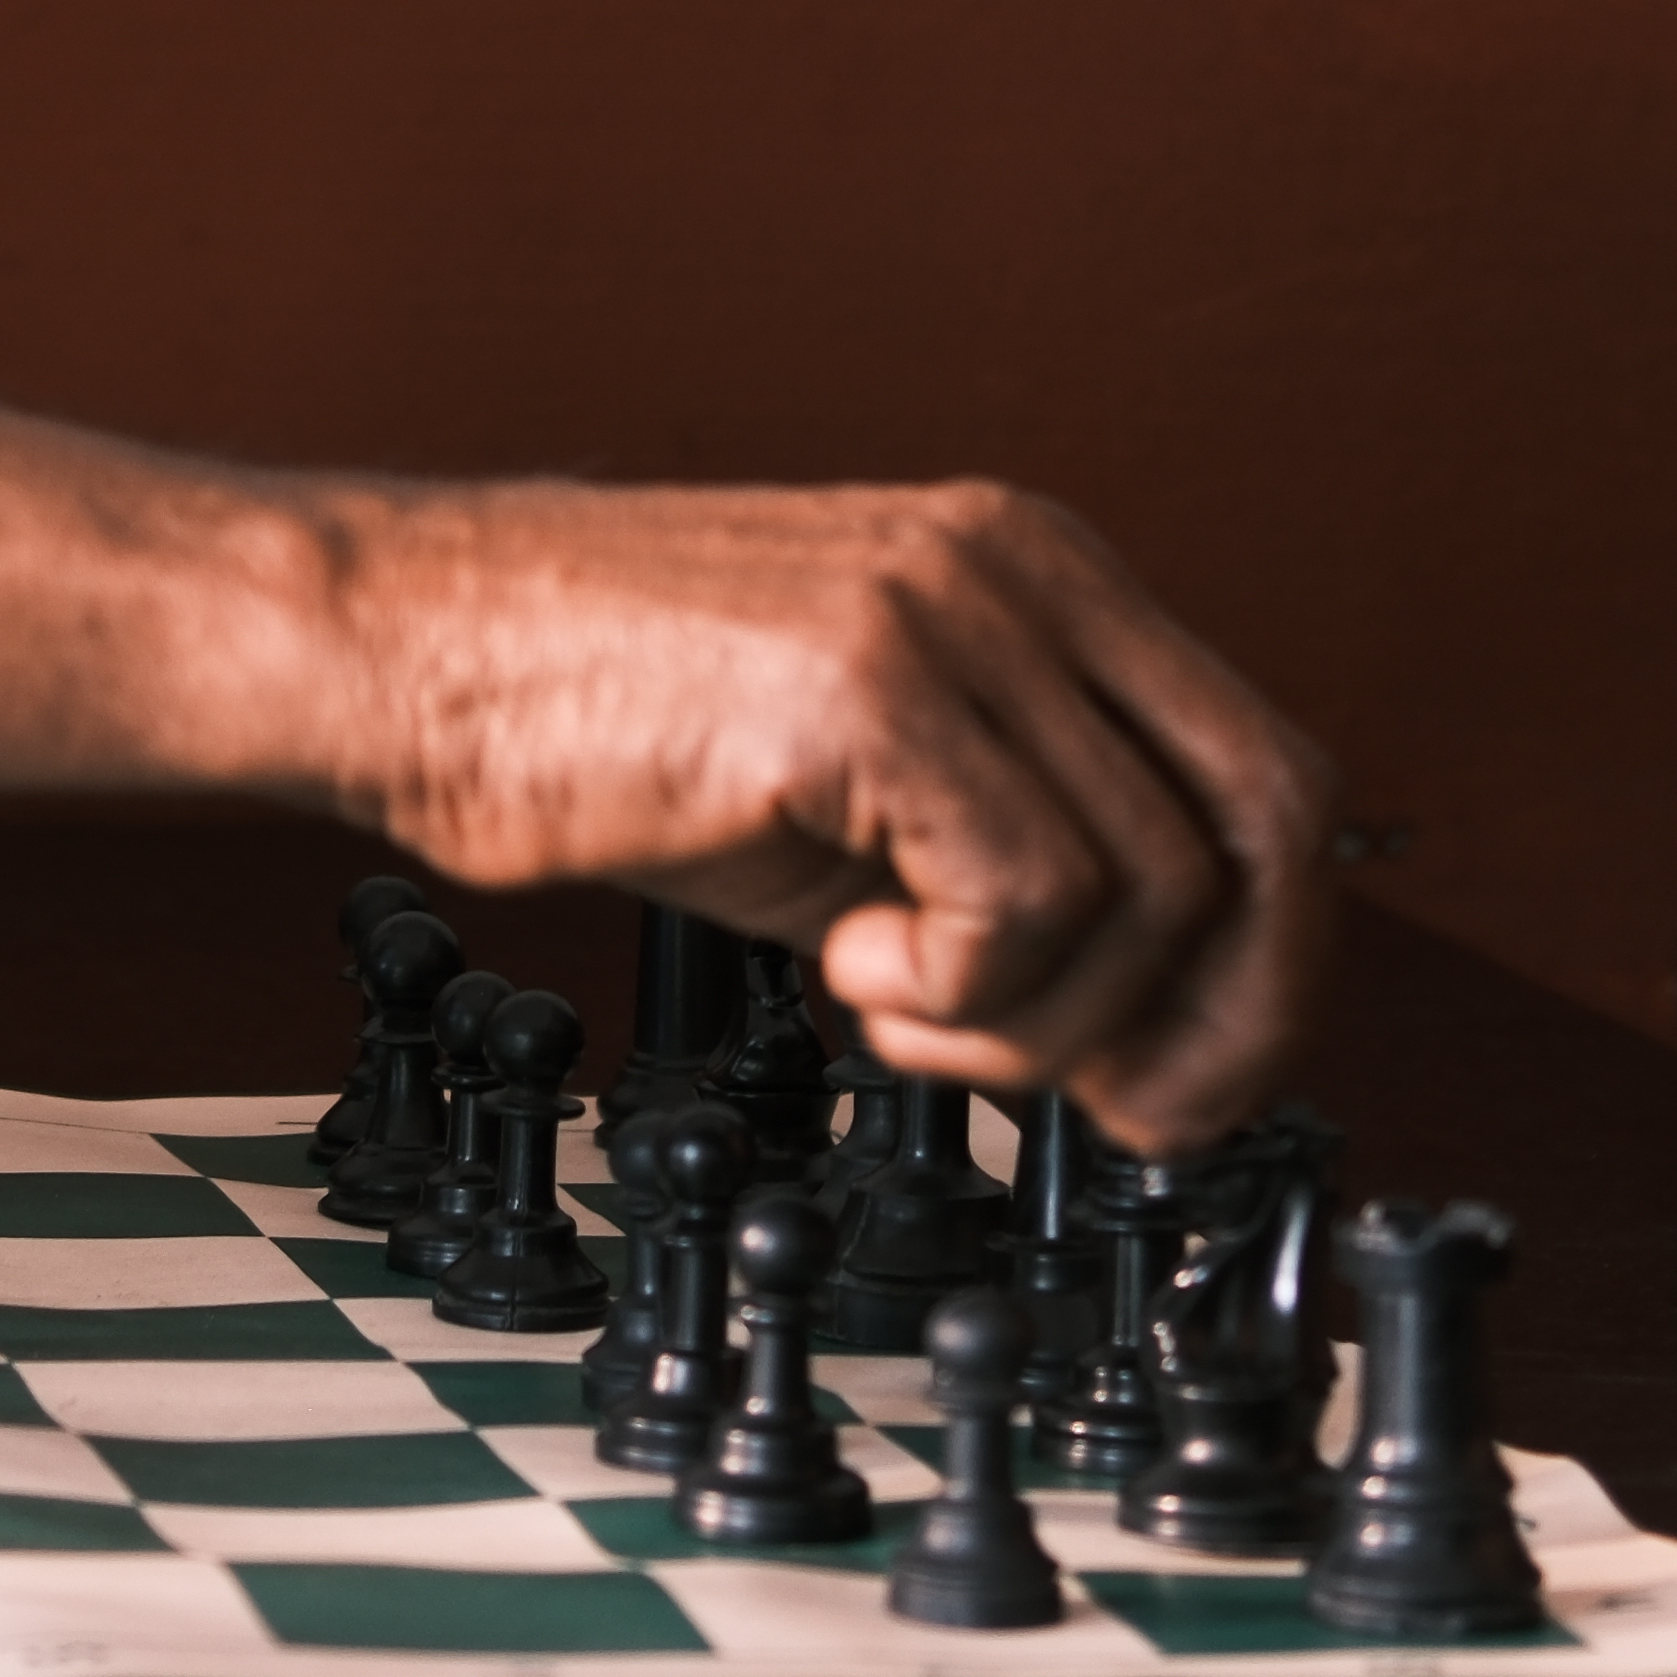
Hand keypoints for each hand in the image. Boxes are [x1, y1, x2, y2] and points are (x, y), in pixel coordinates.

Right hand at [309, 480, 1334, 1144]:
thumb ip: (1016, 865)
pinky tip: (841, 968)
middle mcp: (1024, 566)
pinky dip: (955, 994)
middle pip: (1270, 819)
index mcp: (1042, 575)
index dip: (1264, 956)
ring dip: (1031, 1020)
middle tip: (1116, 1109)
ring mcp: (953, 609)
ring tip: (888, 1006)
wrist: (406, 654)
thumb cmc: (606, 731)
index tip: (1181, 1073)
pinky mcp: (868, 681)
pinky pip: (1028, 899)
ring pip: (1147, 889)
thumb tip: (1157, 1033)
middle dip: (1229, 1013)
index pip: (1267, 771)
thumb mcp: (866, 796)